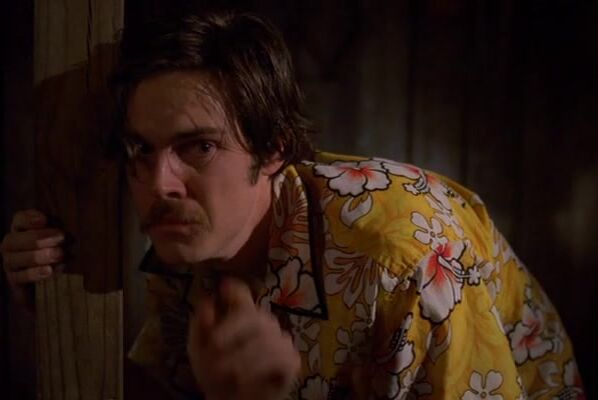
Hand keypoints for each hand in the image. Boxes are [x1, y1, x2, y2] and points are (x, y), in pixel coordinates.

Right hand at [1, 209, 64, 304]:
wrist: (47, 274)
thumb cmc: (57, 247)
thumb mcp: (58, 235)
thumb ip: (59, 228)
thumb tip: (68, 222)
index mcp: (21, 228)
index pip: (19, 219)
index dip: (29, 219)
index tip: (45, 219)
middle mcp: (11, 244)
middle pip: (14, 240)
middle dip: (37, 238)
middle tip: (61, 237)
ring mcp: (10, 262)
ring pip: (15, 259)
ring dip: (37, 256)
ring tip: (58, 254)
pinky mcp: (14, 278)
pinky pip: (20, 277)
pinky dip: (35, 273)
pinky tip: (50, 270)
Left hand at [187, 277, 300, 399]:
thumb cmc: (214, 375)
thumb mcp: (198, 350)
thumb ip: (199, 326)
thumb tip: (207, 302)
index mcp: (239, 316)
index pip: (241, 293)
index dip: (235, 288)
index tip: (224, 287)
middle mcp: (262, 323)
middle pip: (253, 314)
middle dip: (230, 331)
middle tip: (214, 350)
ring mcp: (279, 340)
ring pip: (265, 337)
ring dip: (241, 356)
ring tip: (226, 372)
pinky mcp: (290, 360)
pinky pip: (279, 357)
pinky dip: (258, 368)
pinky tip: (243, 379)